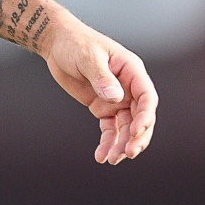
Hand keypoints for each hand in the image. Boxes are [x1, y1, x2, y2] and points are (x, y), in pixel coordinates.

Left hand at [42, 16, 157, 164]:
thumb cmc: (75, 44)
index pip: (146, 97)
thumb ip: (101, 77)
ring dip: (121, 144)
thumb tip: (116, 98)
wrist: (57, 44)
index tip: (137, 132)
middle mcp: (128, 87)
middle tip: (128, 154)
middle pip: (140, 117)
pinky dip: (107, 143)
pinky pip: (109, 129)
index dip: (145, 117)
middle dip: (136, 137)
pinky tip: (101, 156)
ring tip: (111, 160)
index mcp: (131, 71)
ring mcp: (116, 99)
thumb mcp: (88, 57)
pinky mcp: (102, 107)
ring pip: (126, 127)